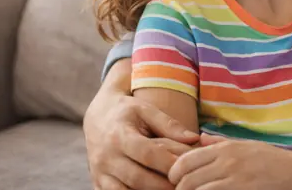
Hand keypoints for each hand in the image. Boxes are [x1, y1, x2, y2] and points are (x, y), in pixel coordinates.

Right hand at [84, 77, 200, 189]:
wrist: (96, 117)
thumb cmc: (126, 111)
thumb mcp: (146, 110)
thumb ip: (169, 124)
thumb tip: (194, 138)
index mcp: (119, 135)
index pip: (147, 153)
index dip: (168, 163)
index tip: (186, 169)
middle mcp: (106, 157)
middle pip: (137, 178)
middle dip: (162, 185)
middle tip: (183, 185)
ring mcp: (100, 172)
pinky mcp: (98, 183)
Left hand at [169, 135, 291, 189]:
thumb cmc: (273, 161)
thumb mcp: (247, 145)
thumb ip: (221, 143)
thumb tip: (200, 139)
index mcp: (225, 149)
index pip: (185, 161)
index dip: (174, 174)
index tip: (176, 182)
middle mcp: (227, 162)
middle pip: (186, 180)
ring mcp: (234, 180)